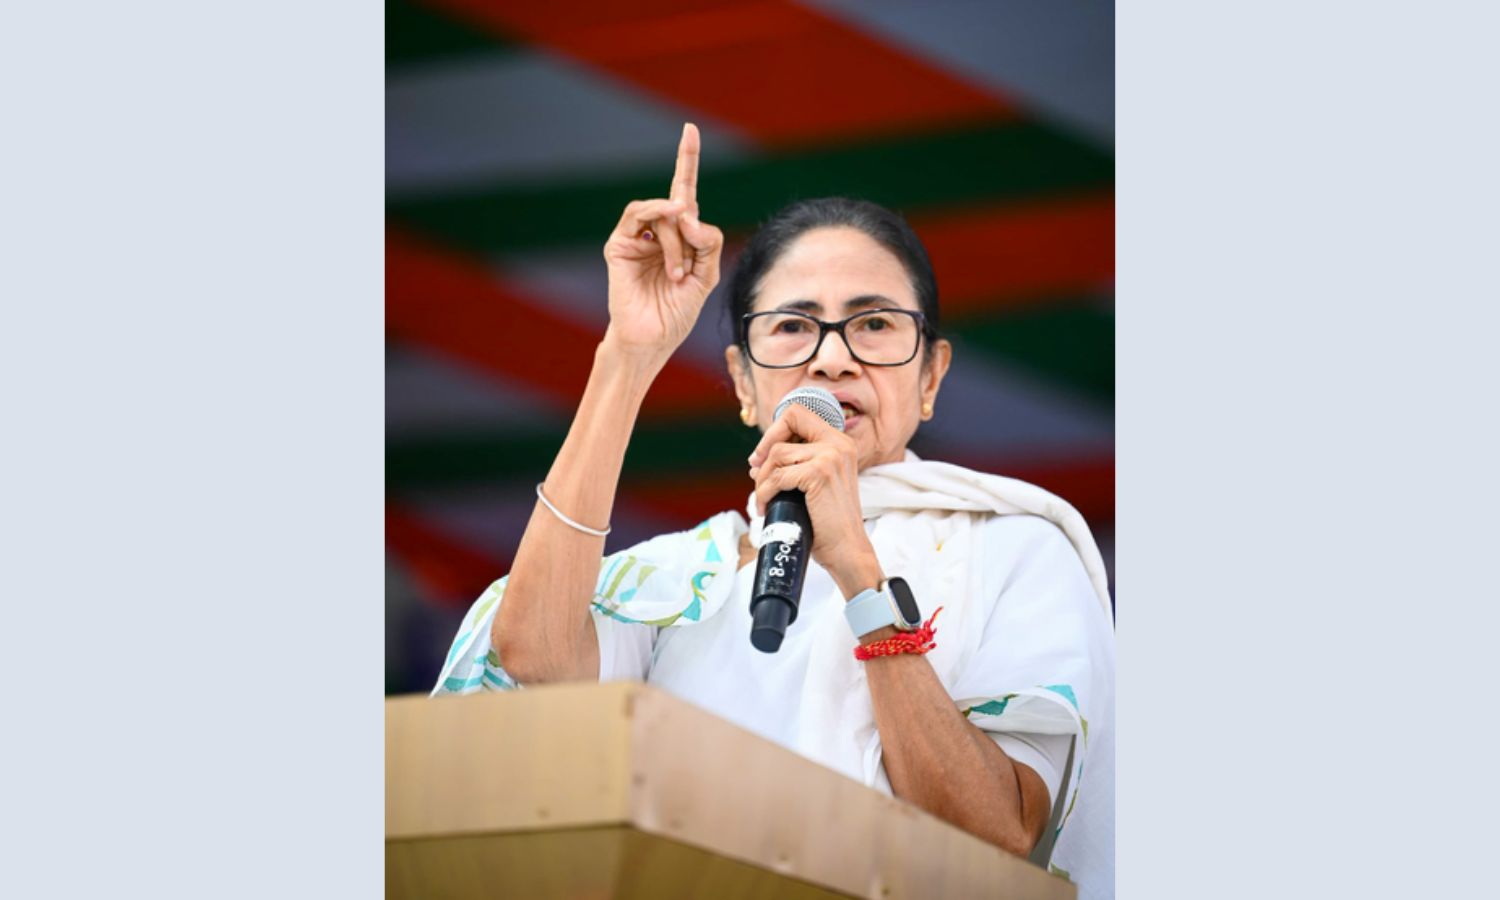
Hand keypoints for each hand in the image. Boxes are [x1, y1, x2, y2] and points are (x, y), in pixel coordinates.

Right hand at [602, 123, 724, 365]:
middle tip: (687, 270)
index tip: (690, 129)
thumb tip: (686, 210)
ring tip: (675, 274)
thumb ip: (707, 241)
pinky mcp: (619, 244)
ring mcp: (637, 236)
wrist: (652, 339)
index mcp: (680, 237)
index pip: (684, 191)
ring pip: (664, 213)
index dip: (686, 160)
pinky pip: (639, 214)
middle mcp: (658, 231)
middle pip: (681, 205)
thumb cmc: (678, 312)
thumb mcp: (706, 276)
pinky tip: (666, 231)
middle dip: (690, 234)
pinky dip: (657, 217)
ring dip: (675, 241)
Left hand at [747, 405, 882, 596]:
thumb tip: (757, 459)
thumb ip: (797, 464)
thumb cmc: (828, 522)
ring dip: (761, 479)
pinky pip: (776, 477)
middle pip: (787, 423)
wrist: (847, 549)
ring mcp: (830, 457)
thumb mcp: (817, 483)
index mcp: (840, 442)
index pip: (799, 414)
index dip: (776, 429)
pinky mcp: (819, 474)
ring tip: (763, 499)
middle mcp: (838, 444)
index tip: (763, 454)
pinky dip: (763, 493)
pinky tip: (765, 507)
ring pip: (777, 454)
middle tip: (754, 473)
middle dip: (764, 447)